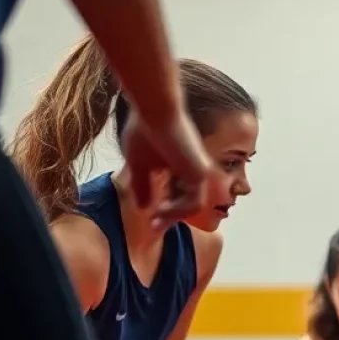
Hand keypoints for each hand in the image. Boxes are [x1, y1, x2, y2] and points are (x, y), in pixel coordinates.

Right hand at [119, 106, 213, 228]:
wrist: (154, 111)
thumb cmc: (145, 130)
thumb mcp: (138, 164)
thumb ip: (142, 186)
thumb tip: (143, 208)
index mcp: (181, 167)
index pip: (177, 195)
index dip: (166, 211)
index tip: (151, 222)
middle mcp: (193, 170)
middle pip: (187, 203)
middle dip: (171, 218)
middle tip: (155, 228)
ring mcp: (199, 171)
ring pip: (193, 205)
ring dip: (174, 216)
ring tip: (156, 219)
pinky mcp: (199, 173)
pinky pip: (194, 202)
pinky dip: (178, 209)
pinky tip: (161, 209)